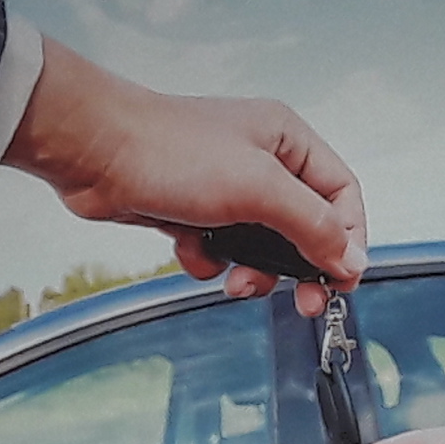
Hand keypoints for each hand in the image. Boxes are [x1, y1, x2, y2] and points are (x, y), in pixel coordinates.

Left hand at [5, 38, 367, 314]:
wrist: (93, 153)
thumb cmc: (171, 152)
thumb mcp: (259, 189)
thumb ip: (312, 226)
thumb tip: (351, 257)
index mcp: (286, 140)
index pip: (340, 194)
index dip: (348, 238)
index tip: (342, 279)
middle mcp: (258, 161)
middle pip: (303, 225)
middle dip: (302, 266)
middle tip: (305, 303)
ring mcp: (222, 187)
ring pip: (259, 244)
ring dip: (253, 270)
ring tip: (236, 282)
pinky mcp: (188, 210)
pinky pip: (216, 248)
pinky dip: (208, 260)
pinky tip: (190, 252)